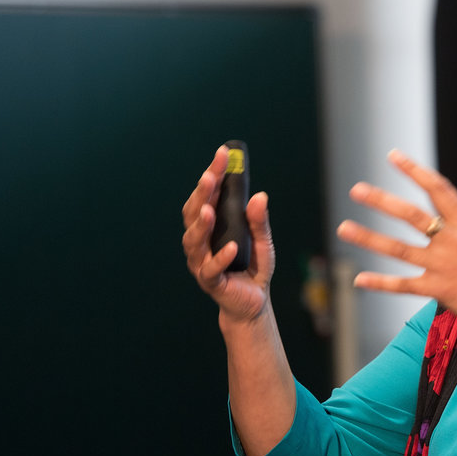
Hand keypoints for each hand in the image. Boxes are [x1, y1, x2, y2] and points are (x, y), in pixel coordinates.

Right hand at [181, 144, 275, 322]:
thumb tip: (260, 195)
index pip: (207, 195)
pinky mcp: (211, 282)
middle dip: (202, 194)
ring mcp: (202, 261)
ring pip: (194, 241)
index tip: (223, 154)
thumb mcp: (262, 241)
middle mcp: (201, 241)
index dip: (213, 174)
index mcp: (211, 226)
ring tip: (209, 210)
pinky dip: (220, 257)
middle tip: (211, 176)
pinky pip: (211, 269)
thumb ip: (259, 220)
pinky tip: (231, 247)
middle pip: (194, 214)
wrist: (253, 302)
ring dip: (201, 224)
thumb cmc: (252, 267)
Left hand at [336, 150, 456, 331]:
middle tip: (356, 189)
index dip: (414, 170)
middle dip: (381, 201)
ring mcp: (442, 266)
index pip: (437, 188)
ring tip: (343, 229)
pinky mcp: (438, 290)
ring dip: (369, 238)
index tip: (393, 156)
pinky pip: (404, 285)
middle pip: (410, 215)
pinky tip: (358, 279)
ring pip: (399, 249)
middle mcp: (452, 241)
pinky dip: (381, 283)